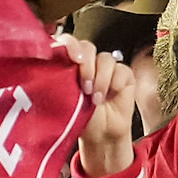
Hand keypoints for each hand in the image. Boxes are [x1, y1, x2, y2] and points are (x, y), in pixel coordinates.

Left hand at [60, 35, 138, 177]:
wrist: (99, 134)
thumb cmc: (78, 117)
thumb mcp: (64, 98)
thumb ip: (59, 78)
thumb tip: (52, 62)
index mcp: (68, 64)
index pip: (66, 43)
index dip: (69, 45)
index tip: (70, 57)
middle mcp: (88, 62)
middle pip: (87, 47)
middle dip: (85, 64)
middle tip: (84, 85)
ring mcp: (106, 67)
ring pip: (105, 59)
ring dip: (100, 79)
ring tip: (95, 99)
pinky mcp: (124, 74)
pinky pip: (121, 70)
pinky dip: (115, 84)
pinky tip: (109, 97)